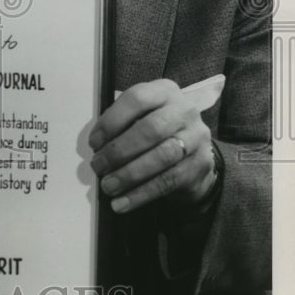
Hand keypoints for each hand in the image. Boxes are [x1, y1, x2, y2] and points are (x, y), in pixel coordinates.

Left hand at [88, 79, 215, 212]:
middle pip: (151, 129)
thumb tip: (96, 146)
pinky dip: (141, 194)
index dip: (112, 121)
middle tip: (98, 166)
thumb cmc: (155, 131)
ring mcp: (196, 137)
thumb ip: (120, 123)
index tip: (94, 142)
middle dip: (119, 150)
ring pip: (162, 156)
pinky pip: (169, 181)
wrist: (193, 153)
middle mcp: (185, 110)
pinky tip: (122, 202)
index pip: (137, 99)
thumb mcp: (140, 116)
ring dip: (129, 174)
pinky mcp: (201, 164)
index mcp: (164, 91)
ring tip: (108, 186)